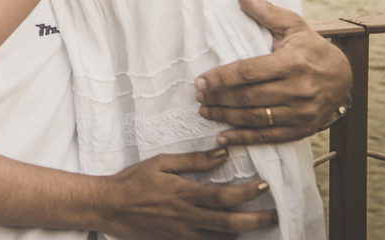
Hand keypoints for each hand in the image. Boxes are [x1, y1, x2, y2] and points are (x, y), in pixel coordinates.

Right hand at [98, 149, 274, 239]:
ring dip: (242, 236)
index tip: (265, 186)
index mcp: (184, 194)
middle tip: (276, 216)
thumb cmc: (133, 181)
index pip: (224, 196)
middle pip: (230, 225)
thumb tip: (222, 154)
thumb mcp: (161, 163)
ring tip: (257, 228)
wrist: (109, 206)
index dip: (248, 193)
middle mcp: (187, 218)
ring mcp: (182, 235)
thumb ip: (193, 161)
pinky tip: (229, 238)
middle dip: (257, 221)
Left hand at [195, 0, 352, 144]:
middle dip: (219, 97)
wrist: (344, 76)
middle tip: (198, 96)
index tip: (200, 80)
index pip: (249, 72)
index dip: (222, 77)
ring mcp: (301, 113)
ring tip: (205, 112)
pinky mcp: (302, 129)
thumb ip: (265, 12)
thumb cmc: (311, 47)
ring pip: (256, 118)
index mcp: (292, 63)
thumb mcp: (292, 25)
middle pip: (249, 97)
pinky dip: (244, 139)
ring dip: (226, 117)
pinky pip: (269, 137)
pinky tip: (224, 137)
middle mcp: (298, 90)